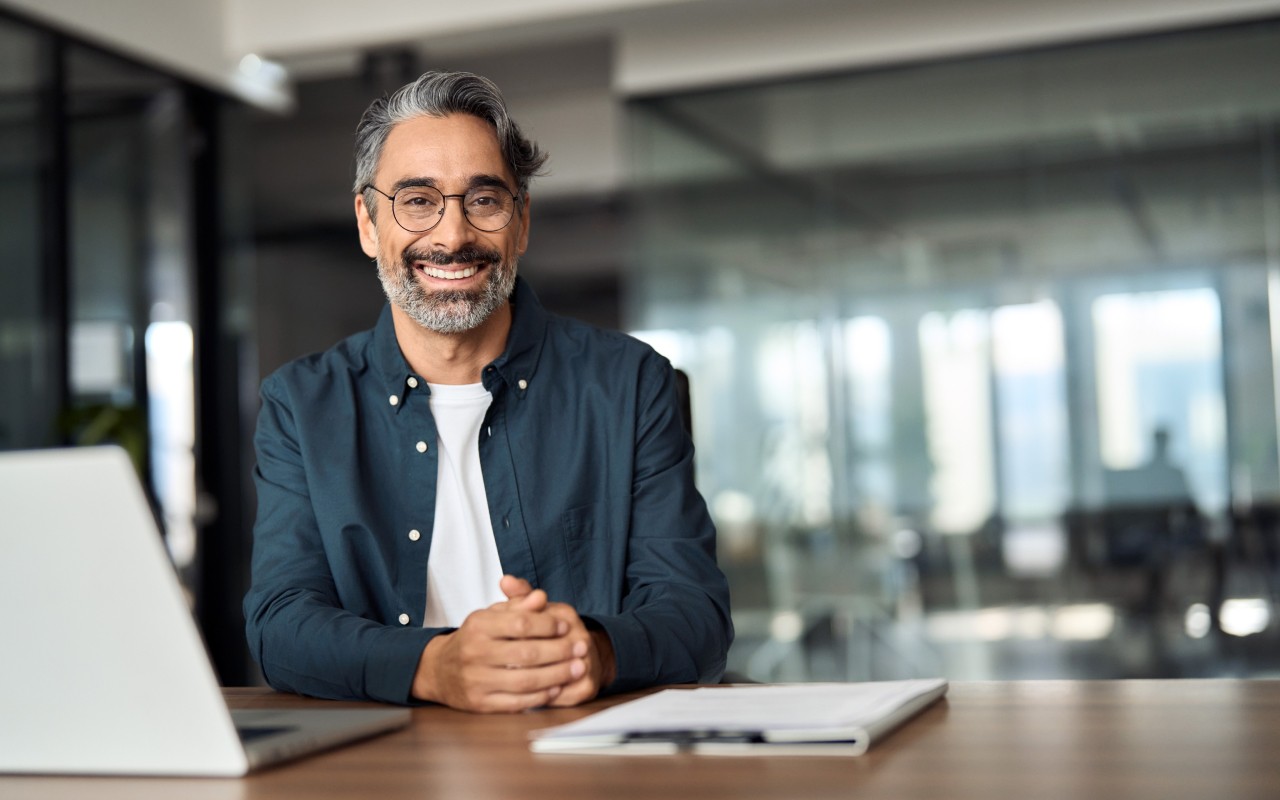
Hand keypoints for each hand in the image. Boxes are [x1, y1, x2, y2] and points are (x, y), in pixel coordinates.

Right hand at [410, 581, 585, 712]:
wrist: (440, 670)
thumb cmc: (474, 638)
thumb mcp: (490, 616)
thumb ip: (517, 605)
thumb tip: (541, 597)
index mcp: (478, 626)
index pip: (520, 623)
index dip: (547, 625)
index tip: (566, 625)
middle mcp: (475, 653)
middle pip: (526, 653)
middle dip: (559, 651)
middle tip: (581, 647)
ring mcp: (476, 680)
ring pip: (525, 680)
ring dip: (556, 675)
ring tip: (577, 668)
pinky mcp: (480, 703)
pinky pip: (516, 701)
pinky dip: (540, 696)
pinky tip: (557, 687)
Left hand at [501, 576, 615, 706]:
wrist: (583, 655)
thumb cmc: (550, 632)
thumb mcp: (535, 611)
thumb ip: (520, 597)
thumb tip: (506, 580)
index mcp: (566, 615)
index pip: (531, 625)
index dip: (509, 636)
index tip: (488, 644)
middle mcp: (581, 638)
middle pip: (539, 652)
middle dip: (511, 662)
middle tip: (488, 668)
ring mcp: (586, 664)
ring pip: (549, 678)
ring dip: (522, 682)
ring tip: (500, 683)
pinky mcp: (587, 688)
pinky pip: (558, 696)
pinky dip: (537, 698)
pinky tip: (518, 698)